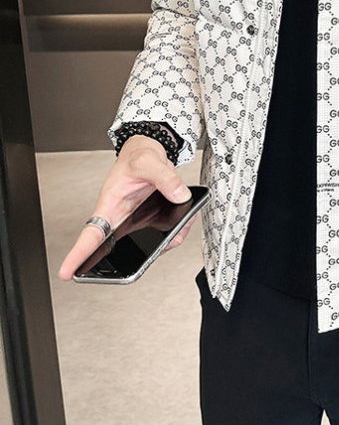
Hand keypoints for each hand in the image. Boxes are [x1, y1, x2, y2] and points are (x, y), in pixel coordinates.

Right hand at [57, 134, 192, 280]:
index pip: (90, 234)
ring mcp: (137, 221)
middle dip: (131, 261)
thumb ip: (165, 179)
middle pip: (118, 249)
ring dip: (164, 243)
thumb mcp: (149, 163)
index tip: (67, 272)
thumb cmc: (138, 156)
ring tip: (178, 230)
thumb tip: (180, 196)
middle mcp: (121, 218)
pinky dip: (177, 230)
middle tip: (142, 263)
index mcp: (110, 205)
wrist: (150, 151)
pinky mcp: (152, 219)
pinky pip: (165, 232)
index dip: (78, 255)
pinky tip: (184, 221)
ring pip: (148, 244)